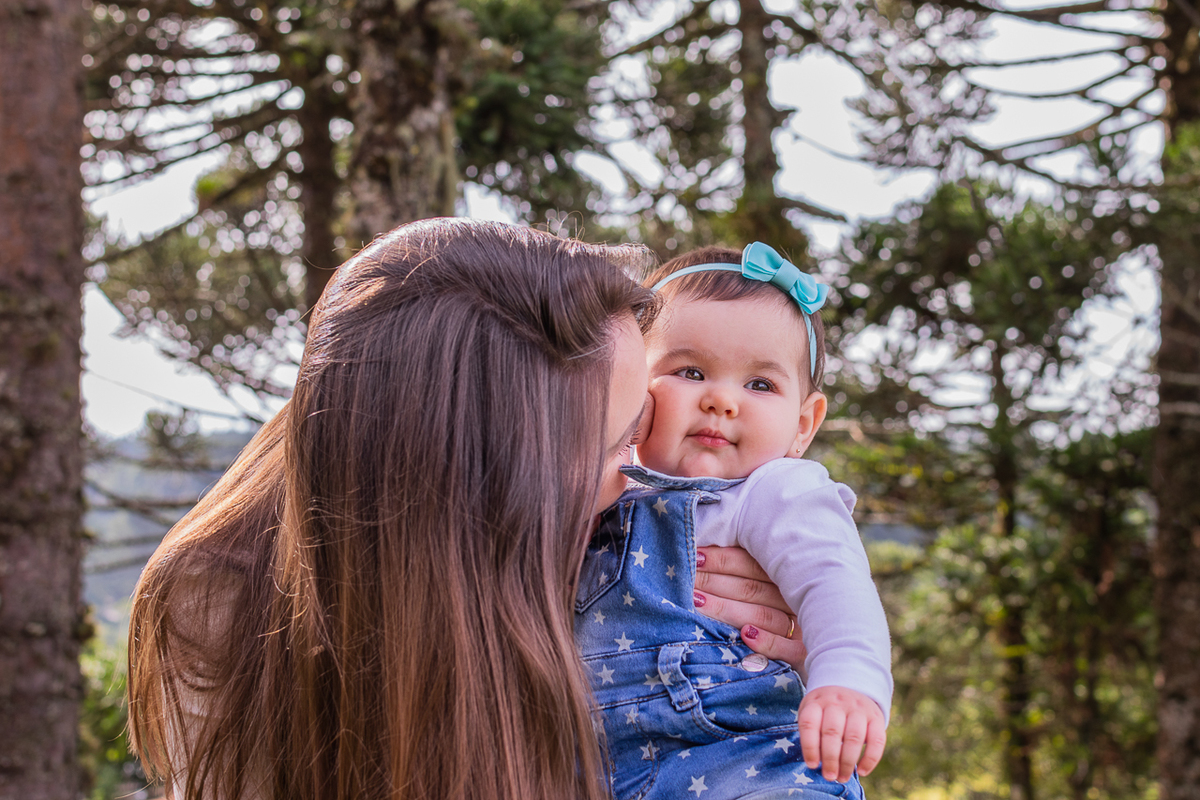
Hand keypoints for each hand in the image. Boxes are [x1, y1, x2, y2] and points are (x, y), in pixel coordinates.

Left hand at [693, 545, 806, 671]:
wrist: (833, 656)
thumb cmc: (789, 621)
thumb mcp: (775, 593)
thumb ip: (749, 578)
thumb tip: (703, 559)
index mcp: (788, 579)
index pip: (752, 564)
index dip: (722, 559)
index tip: (694, 556)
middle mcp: (797, 601)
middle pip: (751, 588)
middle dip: (715, 582)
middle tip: (687, 579)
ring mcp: (805, 629)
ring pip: (762, 614)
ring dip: (728, 608)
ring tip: (696, 602)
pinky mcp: (808, 657)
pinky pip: (788, 648)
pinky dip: (767, 640)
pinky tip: (745, 634)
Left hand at [797, 685, 886, 781]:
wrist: (850, 686)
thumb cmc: (825, 709)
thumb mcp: (812, 712)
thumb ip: (812, 733)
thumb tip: (816, 765)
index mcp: (816, 702)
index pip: (810, 724)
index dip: (810, 747)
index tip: (812, 765)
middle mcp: (837, 702)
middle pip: (832, 732)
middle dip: (830, 759)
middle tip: (829, 776)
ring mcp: (858, 708)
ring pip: (854, 737)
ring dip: (848, 761)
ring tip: (842, 777)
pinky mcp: (876, 717)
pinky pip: (877, 740)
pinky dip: (870, 759)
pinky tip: (862, 771)